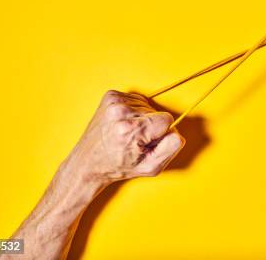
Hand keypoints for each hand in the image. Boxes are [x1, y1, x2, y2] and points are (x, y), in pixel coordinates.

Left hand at [66, 90, 184, 185]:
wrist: (88, 162)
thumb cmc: (118, 166)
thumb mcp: (150, 167)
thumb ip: (170, 148)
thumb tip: (176, 131)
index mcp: (130, 130)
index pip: (167, 119)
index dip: (161, 133)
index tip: (147, 143)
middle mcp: (120, 112)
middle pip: (156, 111)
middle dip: (150, 126)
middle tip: (135, 140)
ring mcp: (114, 102)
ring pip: (147, 105)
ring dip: (141, 118)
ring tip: (127, 132)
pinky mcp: (110, 96)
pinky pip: (136, 99)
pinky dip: (133, 111)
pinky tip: (123, 123)